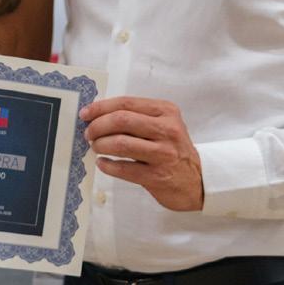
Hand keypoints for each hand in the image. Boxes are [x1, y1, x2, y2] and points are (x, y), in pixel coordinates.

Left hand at [81, 95, 203, 211]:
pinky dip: (107, 165)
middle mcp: (167, 130)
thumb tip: (99, 114)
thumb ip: (138, 117)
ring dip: (100, 145)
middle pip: (122, 120)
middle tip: (89, 133)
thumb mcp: (164, 125)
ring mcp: (163, 154)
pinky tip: (103, 163)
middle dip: (98, 126)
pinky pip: (123, 168)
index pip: (127, 103)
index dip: (101, 107)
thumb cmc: (173, 149)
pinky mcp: (157, 176)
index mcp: (167, 111)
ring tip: (96, 147)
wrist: (197, 181)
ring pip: (120, 144)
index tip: (85, 114)